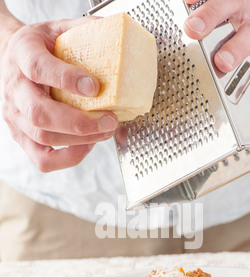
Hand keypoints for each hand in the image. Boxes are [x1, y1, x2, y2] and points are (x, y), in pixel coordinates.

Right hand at [0, 16, 117, 171]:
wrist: (14, 58)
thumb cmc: (41, 47)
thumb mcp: (58, 29)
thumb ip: (84, 31)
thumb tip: (119, 38)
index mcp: (22, 54)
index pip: (38, 68)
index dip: (66, 79)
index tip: (95, 86)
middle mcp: (14, 88)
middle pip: (39, 113)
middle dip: (79, 122)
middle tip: (109, 120)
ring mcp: (14, 115)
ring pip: (42, 136)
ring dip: (80, 140)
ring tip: (105, 131)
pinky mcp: (21, 136)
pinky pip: (42, 158)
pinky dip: (68, 157)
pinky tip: (87, 146)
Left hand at [184, 0, 249, 112]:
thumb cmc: (243, 19)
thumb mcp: (225, 8)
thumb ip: (206, 10)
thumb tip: (186, 4)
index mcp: (235, 7)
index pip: (221, 7)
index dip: (207, 16)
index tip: (191, 28)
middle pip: (243, 30)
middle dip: (230, 44)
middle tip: (218, 59)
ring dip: (241, 56)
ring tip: (226, 68)